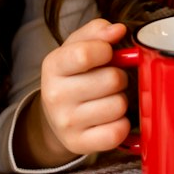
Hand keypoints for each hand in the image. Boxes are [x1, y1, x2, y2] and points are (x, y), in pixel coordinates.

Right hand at [15, 19, 131, 167]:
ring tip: (107, 99)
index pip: (85, 54)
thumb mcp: (76, 47)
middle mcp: (54, 96)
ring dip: (120, 100)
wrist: (55, 117)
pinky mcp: (79, 144)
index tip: (107, 54)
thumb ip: (97, 32)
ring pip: (118, 105)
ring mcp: (66, 122)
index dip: (106, 51)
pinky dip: (121, 124)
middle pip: (112, 79)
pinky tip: (109, 119)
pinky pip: (117, 132)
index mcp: (53, 66)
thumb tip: (118, 30)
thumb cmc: (73, 76)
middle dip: (118, 77)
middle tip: (109, 81)